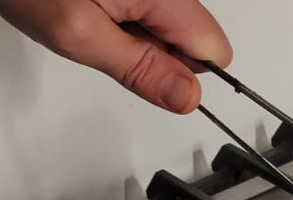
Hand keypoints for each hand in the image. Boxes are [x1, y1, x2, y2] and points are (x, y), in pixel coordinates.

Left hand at [0, 0, 232, 112]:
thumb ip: (139, 69)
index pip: (214, 54)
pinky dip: (118, 16)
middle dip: (152, 52)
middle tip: (102, 40)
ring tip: (87, 16)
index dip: (178, 73)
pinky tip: (86, 6)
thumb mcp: (79, 34)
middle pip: (191, 39)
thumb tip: (186, 98)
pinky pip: (143, 8)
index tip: (141, 70)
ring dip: (131, 35)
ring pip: (164, 25)